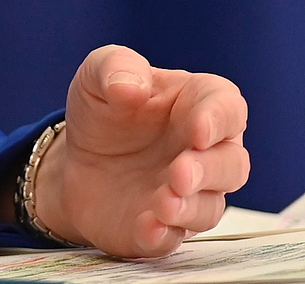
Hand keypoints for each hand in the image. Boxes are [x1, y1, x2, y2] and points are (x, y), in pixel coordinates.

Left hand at [33, 45, 249, 257]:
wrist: (74, 160)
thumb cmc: (102, 111)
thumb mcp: (96, 77)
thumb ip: (115, 67)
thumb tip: (132, 87)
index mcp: (196, 106)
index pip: (227, 108)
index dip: (219, 120)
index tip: (198, 130)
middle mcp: (204, 154)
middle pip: (231, 165)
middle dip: (209, 171)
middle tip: (179, 174)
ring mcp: (188, 194)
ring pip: (210, 207)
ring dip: (189, 207)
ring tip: (162, 204)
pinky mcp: (165, 226)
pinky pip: (174, 237)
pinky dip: (162, 234)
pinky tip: (146, 228)